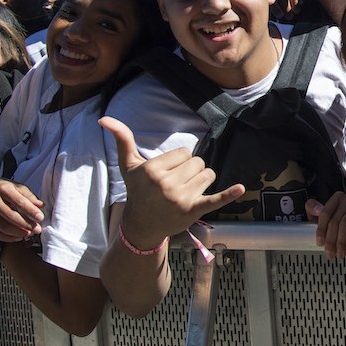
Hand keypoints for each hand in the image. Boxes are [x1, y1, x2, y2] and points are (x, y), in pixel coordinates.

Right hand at [0, 171, 43, 241]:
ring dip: (19, 232)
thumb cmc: (2, 187)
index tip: (40, 217)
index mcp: (3, 189)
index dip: (31, 211)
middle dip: (26, 224)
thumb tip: (41, 205)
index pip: (19, 202)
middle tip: (37, 229)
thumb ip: (29, 195)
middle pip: (11, 216)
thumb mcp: (16, 186)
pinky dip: (8, 238)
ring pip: (3, 227)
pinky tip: (19, 237)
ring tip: (30, 233)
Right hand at [101, 117, 244, 250]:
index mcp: (152, 170)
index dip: (179, 161)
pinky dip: (229, 194)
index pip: (184, 152)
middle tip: (176, 184)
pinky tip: (240, 188)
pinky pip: (215, 199)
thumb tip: (104, 118)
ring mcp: (180, 199)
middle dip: (191, 171)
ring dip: (202, 182)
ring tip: (185, 192)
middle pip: (198, 163)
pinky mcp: (193, 211)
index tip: (167, 174)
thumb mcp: (128, 166)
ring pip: (208, 175)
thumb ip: (122, 139)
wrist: (141, 226)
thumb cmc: (137, 192)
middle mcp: (166, 184)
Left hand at [307, 189, 345, 259]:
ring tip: (340, 253)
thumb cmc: (338, 215)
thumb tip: (316, 210)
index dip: (321, 230)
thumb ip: (312, 208)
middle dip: (331, 240)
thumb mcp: (323, 210)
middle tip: (330, 253)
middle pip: (335, 221)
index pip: (325, 214)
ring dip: (342, 241)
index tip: (320, 243)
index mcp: (336, 198)